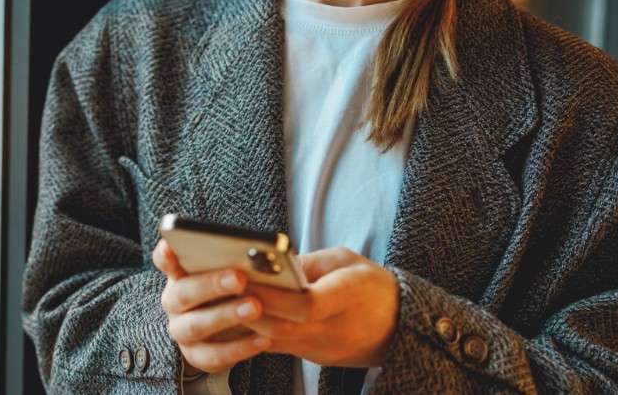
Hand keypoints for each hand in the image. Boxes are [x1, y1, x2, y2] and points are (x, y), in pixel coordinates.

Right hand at [151, 238, 273, 374]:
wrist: (235, 328)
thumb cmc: (234, 289)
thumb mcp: (232, 274)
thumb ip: (236, 265)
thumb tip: (257, 259)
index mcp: (179, 274)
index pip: (164, 261)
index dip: (166, 255)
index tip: (172, 248)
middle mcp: (174, 302)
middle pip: (183, 293)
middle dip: (211, 285)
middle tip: (240, 278)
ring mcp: (181, 330)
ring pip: (196, 325)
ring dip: (226, 316)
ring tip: (256, 308)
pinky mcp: (196, 355)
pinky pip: (215, 354)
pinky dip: (240, 347)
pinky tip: (264, 338)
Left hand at [234, 246, 399, 367]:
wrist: (398, 327)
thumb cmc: (370, 285)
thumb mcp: (345, 260)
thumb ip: (307, 263)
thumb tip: (268, 265)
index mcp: (349, 298)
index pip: (306, 305)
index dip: (273, 295)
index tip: (245, 277)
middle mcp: (334, 330)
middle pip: (281, 327)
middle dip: (246, 307)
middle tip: (219, 287)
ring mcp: (322, 349)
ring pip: (273, 340)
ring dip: (244, 321)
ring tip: (219, 298)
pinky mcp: (312, 357)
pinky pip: (277, 345)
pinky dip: (254, 330)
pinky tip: (234, 313)